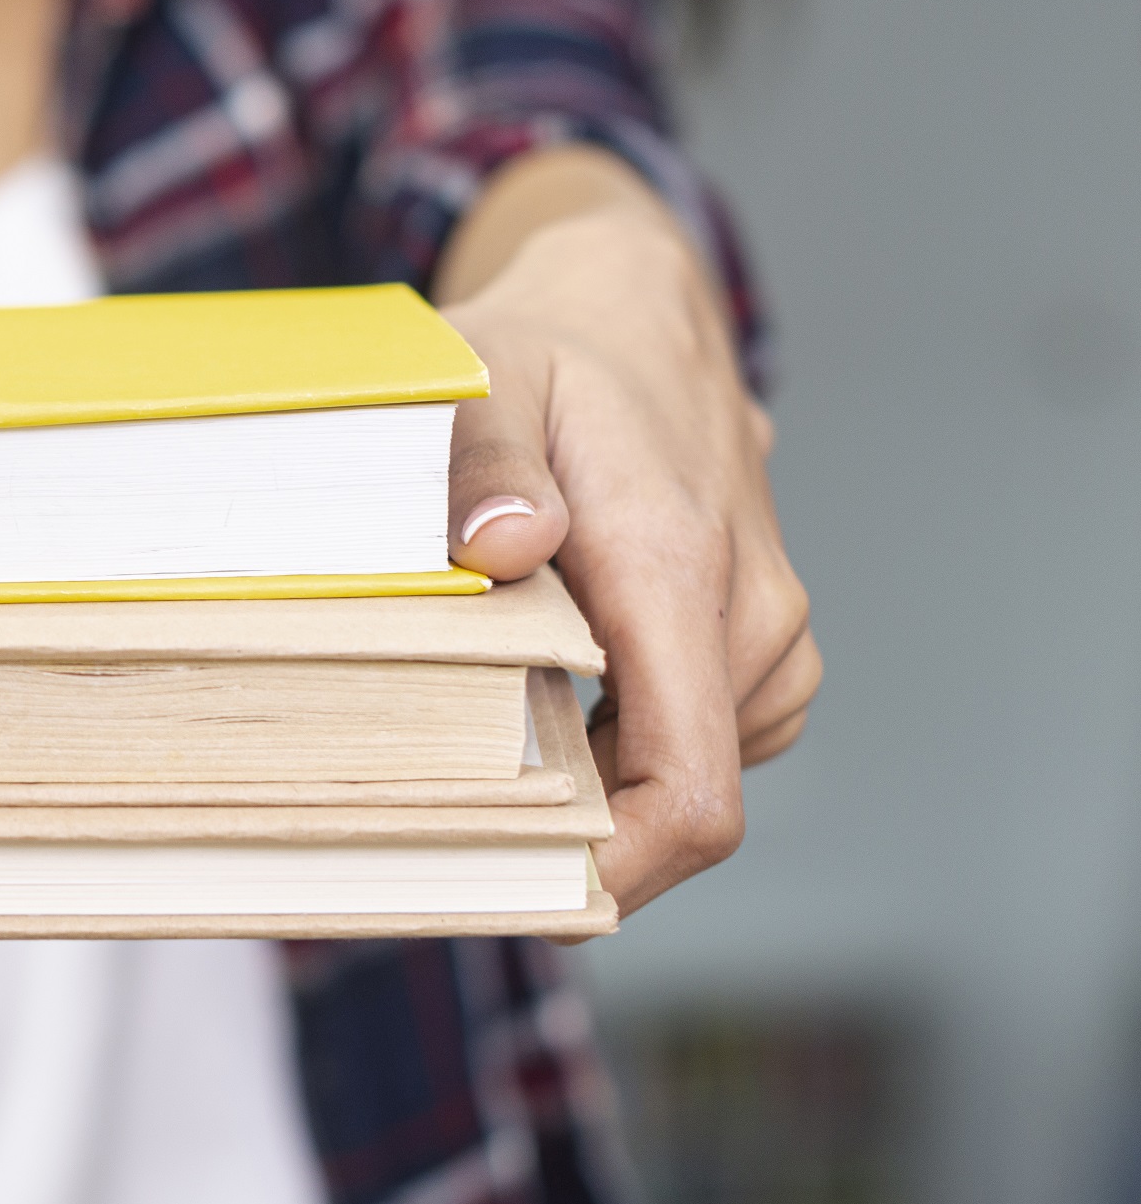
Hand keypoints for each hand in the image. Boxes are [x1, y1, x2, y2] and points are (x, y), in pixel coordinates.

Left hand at [439, 194, 820, 916]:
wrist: (638, 306)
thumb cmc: (546, 347)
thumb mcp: (482, 375)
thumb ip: (482, 460)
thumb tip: (505, 548)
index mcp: (679, 570)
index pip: (687, 791)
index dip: (613, 874)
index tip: (514, 896)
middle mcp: (746, 612)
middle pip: (678, 798)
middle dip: (573, 830)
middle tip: (438, 814)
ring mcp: (764, 627)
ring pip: (687, 770)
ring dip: (596, 779)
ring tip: (488, 728)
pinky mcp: (755, 636)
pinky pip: (698, 732)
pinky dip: (625, 740)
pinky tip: (551, 690)